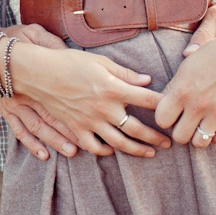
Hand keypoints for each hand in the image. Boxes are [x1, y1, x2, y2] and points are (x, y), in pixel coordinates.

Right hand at [0, 23, 77, 159]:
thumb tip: (74, 52)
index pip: (62, 96)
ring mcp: (15, 104)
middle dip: (71, 131)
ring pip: (38, 126)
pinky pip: (18, 130)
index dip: (79, 110)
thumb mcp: (37, 35)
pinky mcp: (6, 110)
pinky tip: (43, 154)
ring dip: (55, 140)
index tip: (97, 120)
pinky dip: (31, 143)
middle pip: (52, 115)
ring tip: (71, 152)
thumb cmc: (17, 39)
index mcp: (38, 74)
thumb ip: (55, 45)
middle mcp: (27, 93)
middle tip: (90, 143)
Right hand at [12, 43, 171, 158]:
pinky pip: (94, 147)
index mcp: (114, 88)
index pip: (148, 100)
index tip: (176, 110)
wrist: (39, 73)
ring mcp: (90, 122)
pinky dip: (105, 151)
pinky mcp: (76, 129)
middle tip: (169, 142)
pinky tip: (113, 150)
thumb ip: (125, 73)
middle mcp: (105, 108)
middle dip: (156, 137)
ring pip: (119, 143)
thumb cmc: (70, 62)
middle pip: (137, 128)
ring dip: (137, 149)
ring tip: (150, 152)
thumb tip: (147, 80)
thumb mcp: (101, 62)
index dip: (165, 106)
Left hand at [155, 25, 215, 145]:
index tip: (171, 112)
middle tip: (185, 122)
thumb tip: (162, 102)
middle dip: (180, 131)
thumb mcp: (187, 66)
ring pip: (200, 143)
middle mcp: (198, 104)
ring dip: (198, 136)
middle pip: (179, 137)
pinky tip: (214, 124)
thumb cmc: (212, 55)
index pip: (162, 120)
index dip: (164, 118)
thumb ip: (174, 87)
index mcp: (182, 90)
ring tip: (199, 125)